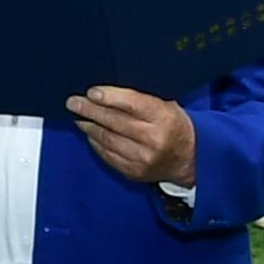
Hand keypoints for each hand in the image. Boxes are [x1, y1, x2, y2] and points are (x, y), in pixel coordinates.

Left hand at [67, 85, 195, 186]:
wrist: (190, 159)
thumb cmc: (174, 125)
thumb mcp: (166, 106)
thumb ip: (140, 99)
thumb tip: (106, 92)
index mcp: (163, 118)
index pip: (132, 104)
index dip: (109, 97)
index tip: (91, 92)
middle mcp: (153, 139)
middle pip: (114, 122)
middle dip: (90, 110)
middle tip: (73, 103)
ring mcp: (143, 158)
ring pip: (108, 139)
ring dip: (89, 127)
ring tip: (79, 117)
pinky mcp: (134, 172)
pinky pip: (108, 155)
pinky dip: (96, 143)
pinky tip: (90, 134)